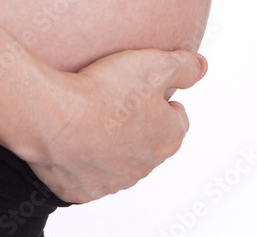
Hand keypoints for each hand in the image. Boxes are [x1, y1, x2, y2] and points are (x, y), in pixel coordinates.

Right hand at [26, 49, 207, 203]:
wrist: (56, 119)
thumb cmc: (105, 91)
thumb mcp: (155, 64)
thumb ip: (184, 66)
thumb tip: (201, 66)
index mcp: (169, 137)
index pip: (177, 117)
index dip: (160, 98)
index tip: (141, 88)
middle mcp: (146, 166)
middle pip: (148, 141)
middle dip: (137, 123)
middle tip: (114, 100)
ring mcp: (114, 181)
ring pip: (119, 160)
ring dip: (111, 143)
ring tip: (91, 117)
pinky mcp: (83, 191)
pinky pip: (87, 176)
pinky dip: (83, 160)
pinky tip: (73, 139)